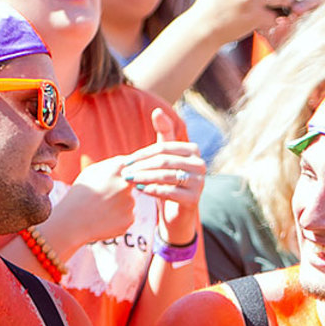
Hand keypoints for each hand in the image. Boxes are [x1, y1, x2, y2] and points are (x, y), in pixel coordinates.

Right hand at [52, 154, 137, 247]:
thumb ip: (112, 165)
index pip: (128, 167)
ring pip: (128, 202)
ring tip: (100, 210)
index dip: (118, 176)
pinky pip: (127, 216)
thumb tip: (128, 163)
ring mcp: (130, 203)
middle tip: (101, 199)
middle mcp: (126, 184)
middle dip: (118, 191)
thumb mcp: (91, 172)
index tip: (108, 182)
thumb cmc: (78, 194)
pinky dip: (118, 218)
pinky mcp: (129, 219)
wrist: (72, 223)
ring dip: (118, 205)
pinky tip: (104, 219)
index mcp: (117, 168)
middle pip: (128, 185)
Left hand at [122, 110, 204, 244]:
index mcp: (193, 151)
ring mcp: (199, 182)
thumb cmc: (169, 182)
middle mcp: (200, 164)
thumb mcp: (165, 158)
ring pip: (166, 176)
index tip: (126, 161)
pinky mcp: (194, 199)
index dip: (143, 154)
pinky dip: (152, 190)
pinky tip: (140, 190)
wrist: (177, 215)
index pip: (163, 148)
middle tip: (124, 172)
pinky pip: (169, 191)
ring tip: (129, 180)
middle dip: (142, 166)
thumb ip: (163, 135)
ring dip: (144, 177)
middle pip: (164, 161)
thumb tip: (156, 110)